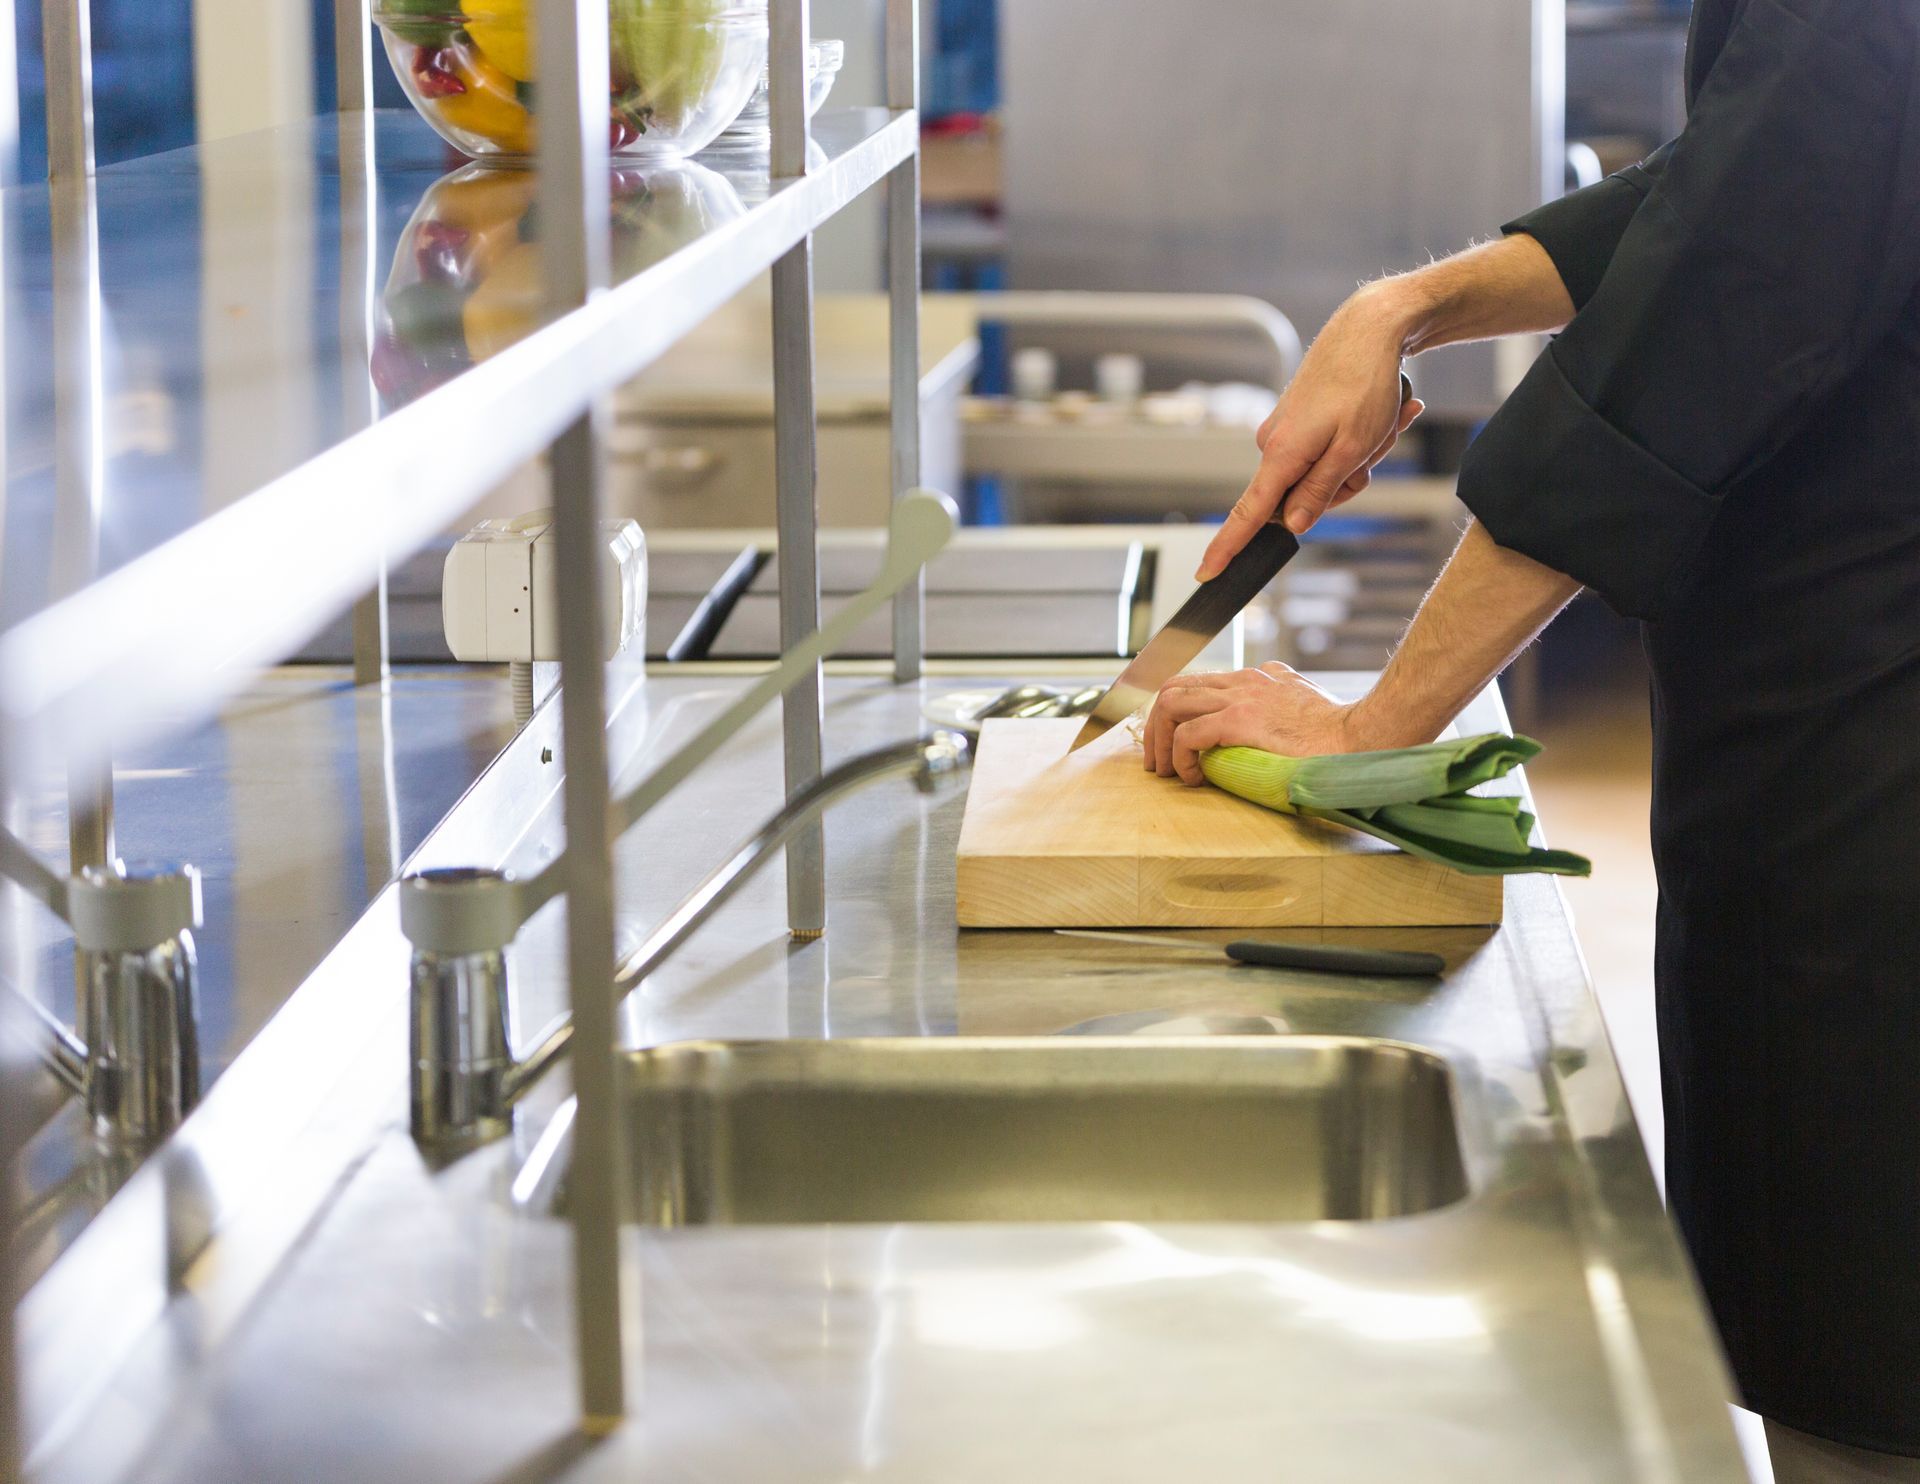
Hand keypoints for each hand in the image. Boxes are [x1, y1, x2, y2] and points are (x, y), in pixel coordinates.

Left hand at [1143, 663, 1366, 785]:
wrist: (1362, 736)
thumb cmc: (1339, 735)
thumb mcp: (1303, 705)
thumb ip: (1279, 703)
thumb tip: (1265, 717)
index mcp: (1258, 677)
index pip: (1198, 682)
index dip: (1176, 713)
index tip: (1173, 743)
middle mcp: (1244, 680)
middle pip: (1174, 688)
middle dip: (1156, 726)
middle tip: (1156, 762)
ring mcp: (1241, 696)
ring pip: (1172, 704)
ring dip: (1160, 741)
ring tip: (1165, 772)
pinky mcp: (1240, 719)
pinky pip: (1189, 733)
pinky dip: (1180, 757)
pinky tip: (1192, 777)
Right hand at [1197, 286, 1423, 581]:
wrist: (1369, 328)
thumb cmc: (1364, 384)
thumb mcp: (1352, 448)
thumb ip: (1320, 491)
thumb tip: (1294, 524)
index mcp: (1282, 455)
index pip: (1249, 514)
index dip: (1229, 547)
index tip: (1206, 573)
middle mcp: (1274, 445)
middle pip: (1305, 497)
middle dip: (1347, 481)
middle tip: (1373, 447)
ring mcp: (1285, 432)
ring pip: (1323, 472)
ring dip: (1359, 455)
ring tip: (1381, 420)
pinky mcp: (1299, 421)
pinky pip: (1328, 449)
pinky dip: (1357, 438)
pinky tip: (1381, 412)